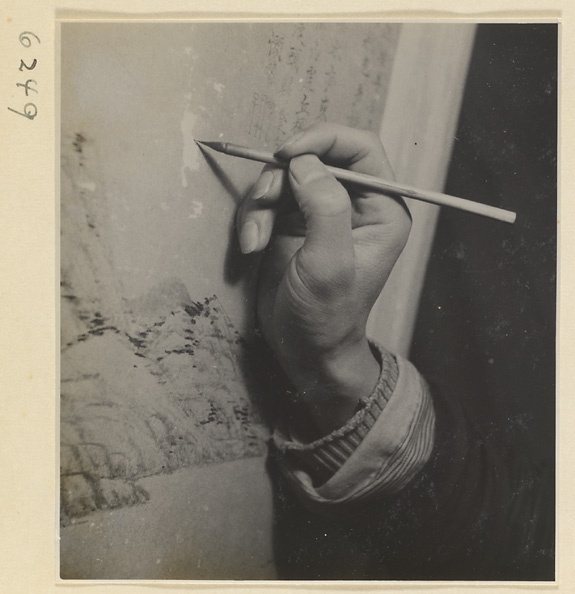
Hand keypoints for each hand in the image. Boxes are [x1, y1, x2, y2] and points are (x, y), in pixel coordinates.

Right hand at [236, 123, 410, 437]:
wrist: (305, 349)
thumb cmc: (328, 315)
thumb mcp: (330, 265)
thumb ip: (325, 208)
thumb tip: (305, 162)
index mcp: (381, 208)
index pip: (359, 149)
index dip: (323, 139)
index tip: (286, 153)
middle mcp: (353, 204)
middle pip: (314, 157)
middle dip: (281, 178)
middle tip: (263, 204)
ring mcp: (319, 211)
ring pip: (284, 178)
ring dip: (261, 203)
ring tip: (254, 240)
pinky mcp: (291, 223)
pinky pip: (267, 201)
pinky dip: (253, 218)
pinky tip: (250, 247)